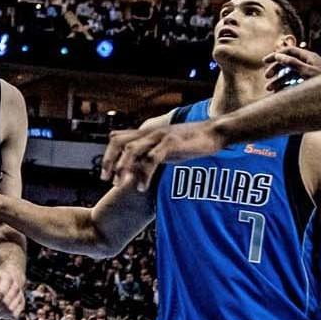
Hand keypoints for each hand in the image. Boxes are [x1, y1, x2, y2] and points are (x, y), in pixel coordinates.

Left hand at [104, 119, 220, 192]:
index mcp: (147, 134)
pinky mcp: (171, 143)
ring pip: (132, 150)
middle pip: (118, 141)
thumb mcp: (166, 147)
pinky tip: (142, 187)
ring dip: (123, 168)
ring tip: (120, 184)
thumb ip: (151, 152)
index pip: (118, 139)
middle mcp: (149, 133)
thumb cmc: (191, 141)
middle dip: (109, 161)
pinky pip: (152, 159)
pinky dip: (144, 174)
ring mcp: (159, 137)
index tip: (106, 174)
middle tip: (106, 179)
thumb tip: (137, 165)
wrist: (215, 132)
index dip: (109, 155)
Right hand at [264, 42, 320, 91]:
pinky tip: (279, 93)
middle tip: (266, 76)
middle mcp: (308, 63)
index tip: (265, 61)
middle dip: (276, 69)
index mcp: (308, 57)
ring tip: (270, 89)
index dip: (276, 55)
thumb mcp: (307, 72)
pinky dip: (286, 86)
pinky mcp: (310, 82)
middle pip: (288, 62)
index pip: (289, 51)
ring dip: (279, 80)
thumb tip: (279, 55)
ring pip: (290, 74)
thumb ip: (292, 63)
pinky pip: (295, 82)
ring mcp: (309, 73)